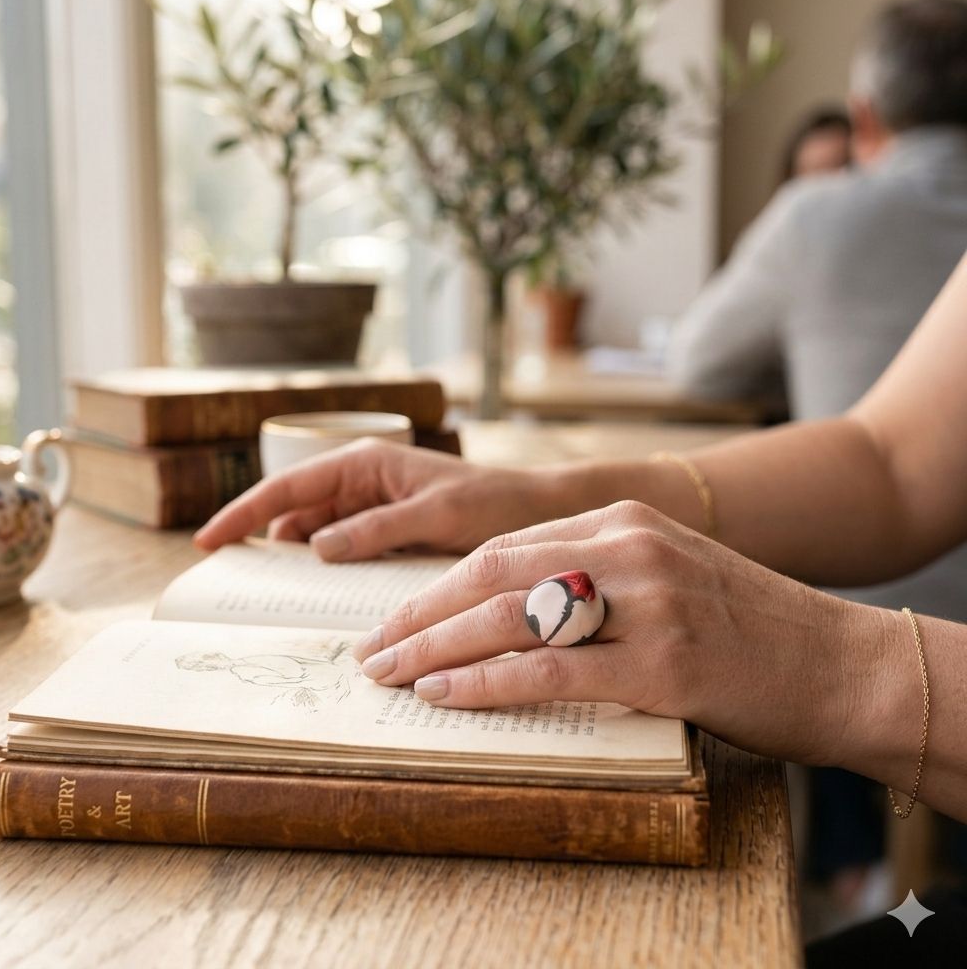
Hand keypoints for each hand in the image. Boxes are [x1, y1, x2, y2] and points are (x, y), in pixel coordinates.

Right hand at [194, 439, 574, 560]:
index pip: (289, 486)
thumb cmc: (490, 500)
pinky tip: (314, 595)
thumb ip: (377, 527)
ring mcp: (371, 506)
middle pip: (294, 511)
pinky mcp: (386, 530)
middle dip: (262, 539)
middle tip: (230, 582)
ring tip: (264, 596)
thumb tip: (315, 546)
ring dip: (292, 560)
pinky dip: (324, 570)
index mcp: (366, 464)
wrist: (534, 510)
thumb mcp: (436, 514)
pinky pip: (342, 549)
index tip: (207, 539)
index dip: (245, 512)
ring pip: (314, 534)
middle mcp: (361, 481)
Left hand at [353, 500, 901, 768]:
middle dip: (420, 612)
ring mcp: (646, 602)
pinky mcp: (662, 662)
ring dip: (434, 646)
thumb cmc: (749, 625)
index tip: (403, 614)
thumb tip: (513, 610)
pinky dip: (486, 683)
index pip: (505, 546)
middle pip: (491, 573)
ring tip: (388, 673)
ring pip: (508, 617)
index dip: (443, 584)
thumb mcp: (669, 572)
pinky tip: (444, 694)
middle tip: (372, 647)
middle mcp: (628, 548)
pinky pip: (550, 670)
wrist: (842, 661)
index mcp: (624, 520)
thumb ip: (598, 575)